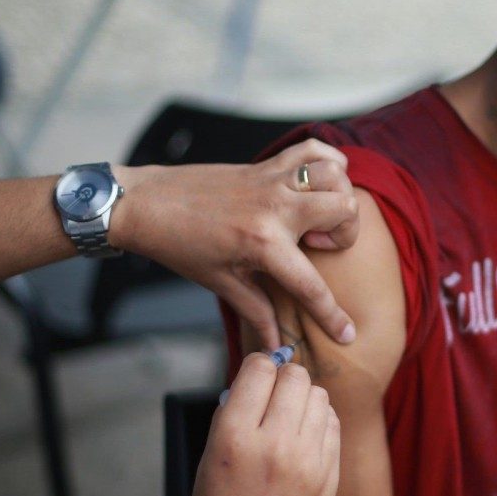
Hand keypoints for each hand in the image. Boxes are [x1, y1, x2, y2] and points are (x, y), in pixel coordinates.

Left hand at [110, 139, 359, 349]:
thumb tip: (277, 347)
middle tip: (317, 245)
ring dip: (337, 195)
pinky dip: (329, 160)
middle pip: (344, 209)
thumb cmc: (180, 245)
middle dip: (345, 233)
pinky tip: (319, 182)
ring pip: (335, 174)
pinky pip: (313, 148)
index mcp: (263, 243)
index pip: (311, 285)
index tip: (347, 334)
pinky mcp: (266, 164)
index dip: (332, 316)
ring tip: (315, 215)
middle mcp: (275, 206)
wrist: (148, 204)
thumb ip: (256, 312)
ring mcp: (273, 180)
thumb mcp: (220, 283)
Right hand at [188, 354, 340, 495]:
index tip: (255, 379)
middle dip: (283, 380)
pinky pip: (333, 424)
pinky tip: (305, 438)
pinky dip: (320, 422)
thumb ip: (232, 419)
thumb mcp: (208, 466)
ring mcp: (308, 460)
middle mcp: (274, 444)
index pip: (258, 368)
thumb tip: (255, 382)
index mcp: (233, 439)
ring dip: (304, 399)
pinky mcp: (330, 475)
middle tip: (272, 399)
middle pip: (295, 376)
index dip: (257, 369)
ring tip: (288, 420)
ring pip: (319, 396)